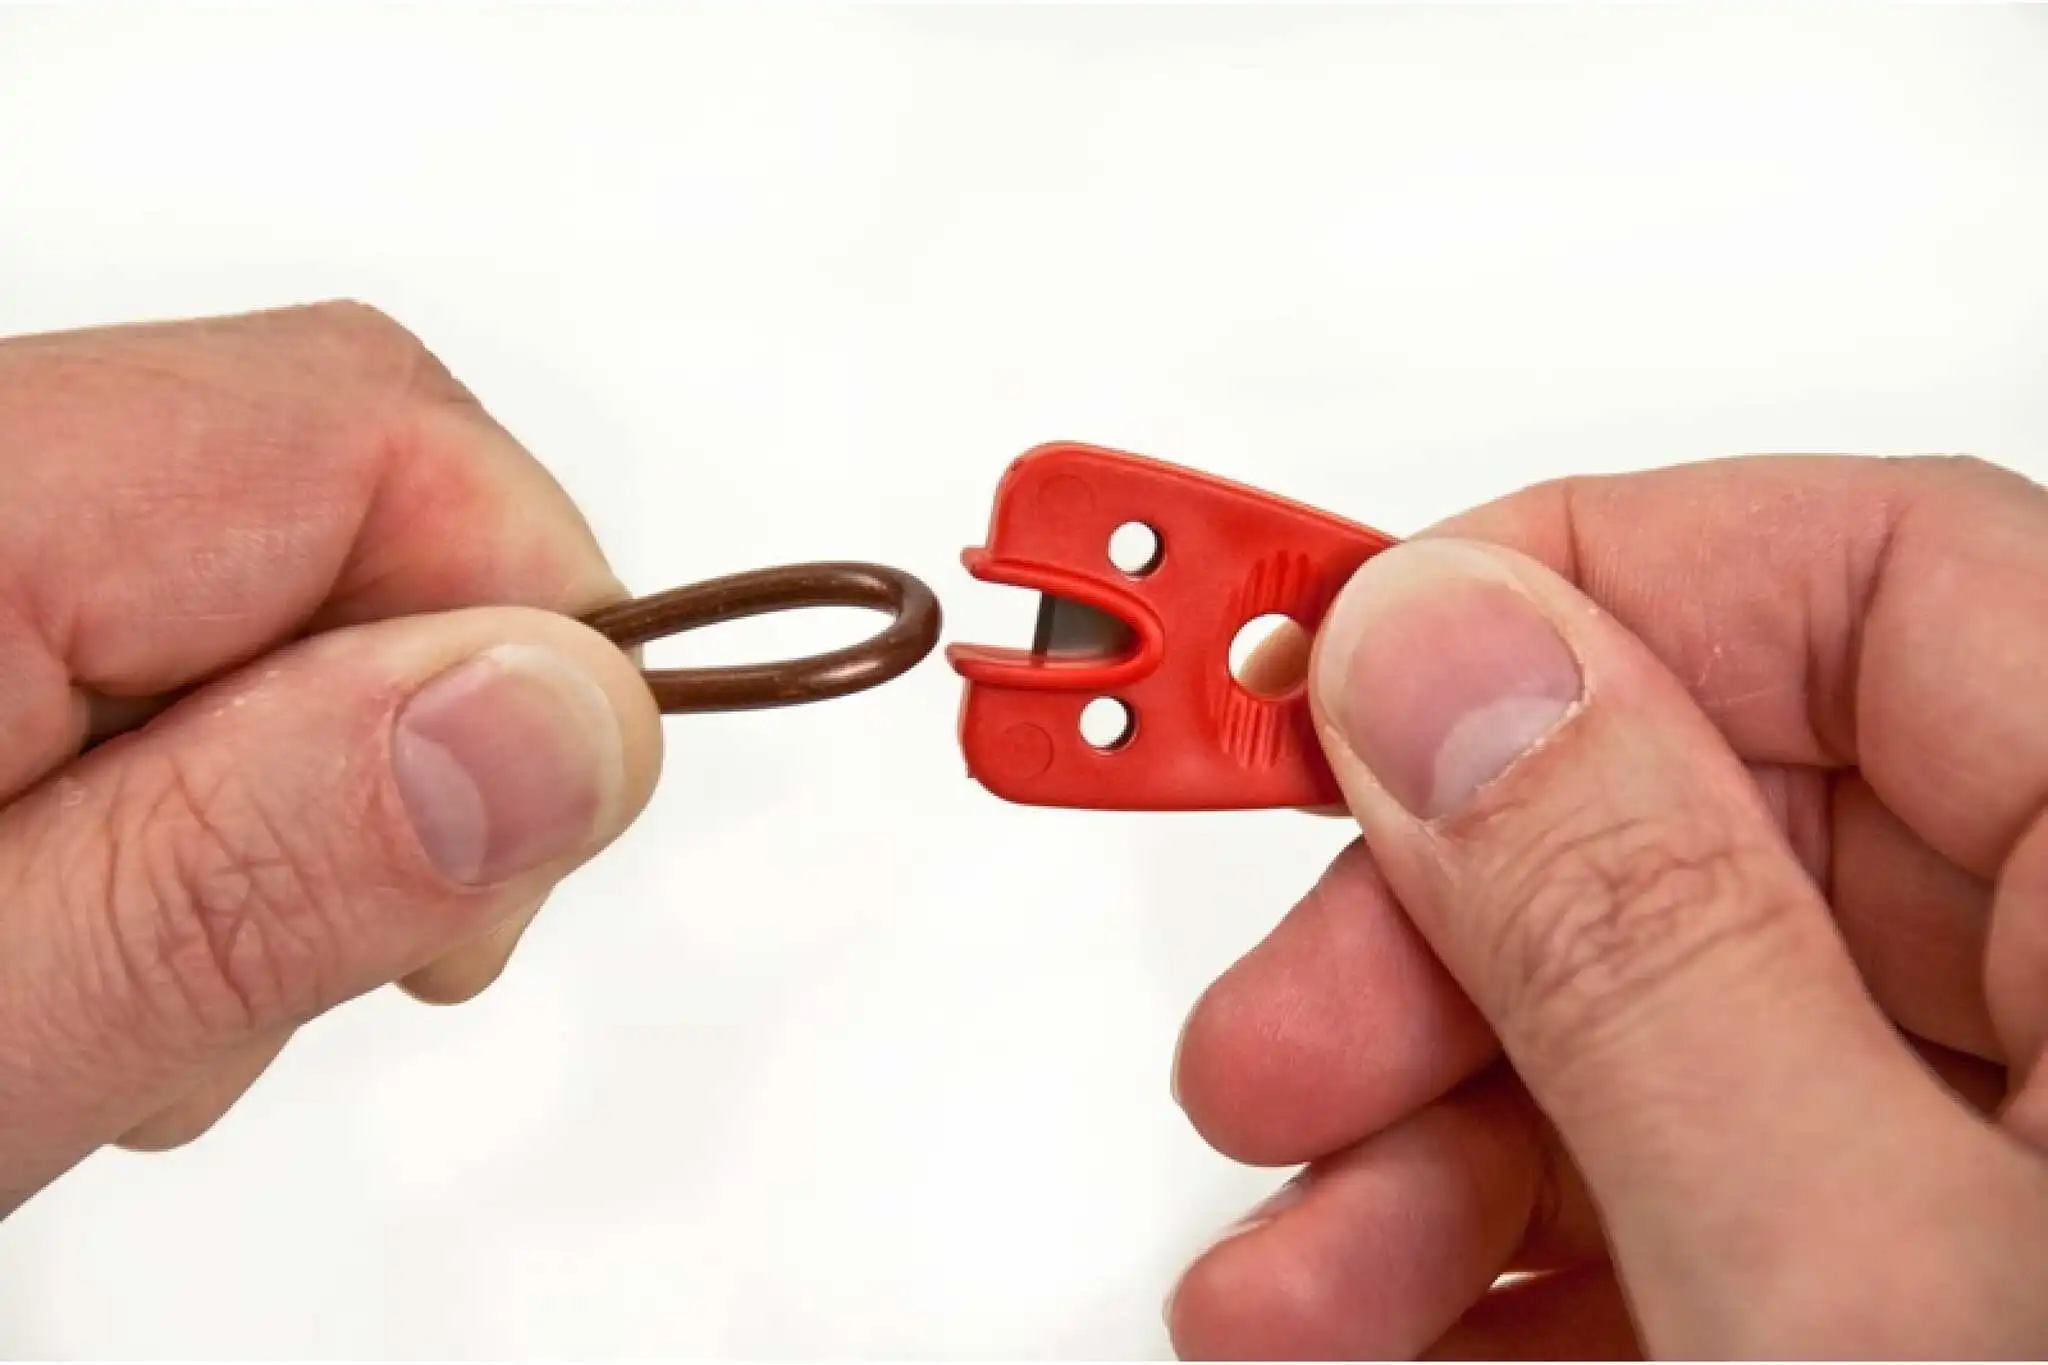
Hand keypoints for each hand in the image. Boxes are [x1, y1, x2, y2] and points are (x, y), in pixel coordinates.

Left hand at [0, 303, 660, 1209]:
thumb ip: (260, 862)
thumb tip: (570, 717)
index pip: (374, 427)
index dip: (532, 621)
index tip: (530, 844)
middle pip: (334, 481)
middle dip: (423, 726)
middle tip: (372, 949)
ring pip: (260, 570)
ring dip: (308, 783)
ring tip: (177, 995)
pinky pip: (159, 629)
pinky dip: (208, 786)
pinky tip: (117, 928)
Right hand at [1167, 455, 2047, 1357]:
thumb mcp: (1853, 1278)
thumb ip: (1640, 940)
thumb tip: (1432, 656)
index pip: (1858, 572)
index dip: (1539, 594)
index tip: (1291, 675)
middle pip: (1723, 826)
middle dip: (1435, 951)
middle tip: (1270, 1055)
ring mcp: (2047, 1142)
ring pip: (1688, 1026)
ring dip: (1436, 1143)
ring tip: (1294, 1290)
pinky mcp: (1974, 1273)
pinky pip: (1726, 1189)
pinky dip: (1535, 1251)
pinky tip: (1405, 1327)